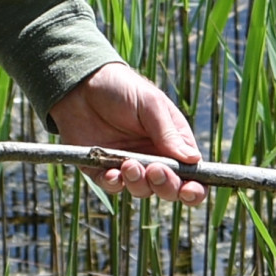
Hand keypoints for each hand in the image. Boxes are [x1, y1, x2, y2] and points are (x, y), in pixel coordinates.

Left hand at [48, 61, 206, 204]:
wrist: (81, 85)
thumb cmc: (122, 88)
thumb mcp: (150, 104)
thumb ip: (169, 134)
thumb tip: (193, 159)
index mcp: (173, 143)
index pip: (191, 173)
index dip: (194, 188)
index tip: (189, 189)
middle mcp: (154, 158)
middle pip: (169, 188)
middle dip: (165, 186)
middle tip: (155, 169)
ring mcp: (128, 166)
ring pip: (142, 191)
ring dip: (139, 183)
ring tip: (129, 164)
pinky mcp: (102, 169)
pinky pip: (112, 187)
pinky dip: (114, 184)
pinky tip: (112, 173)